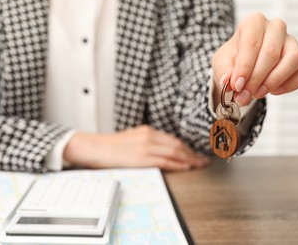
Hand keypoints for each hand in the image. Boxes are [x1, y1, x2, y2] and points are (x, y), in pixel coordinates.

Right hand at [62, 125, 209, 170]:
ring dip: (190, 160)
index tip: (196, 153)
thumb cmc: (110, 146)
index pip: (173, 140)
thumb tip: (161, 150)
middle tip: (204, 160)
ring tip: (200, 165)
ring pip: (175, 153)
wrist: (94, 147)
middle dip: (193, 154)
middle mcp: (149, 137)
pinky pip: (165, 162)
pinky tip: (187, 167)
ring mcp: (146, 147)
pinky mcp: (141, 158)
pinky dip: (178, 164)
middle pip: (177, 145)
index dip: (187, 148)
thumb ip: (147, 142)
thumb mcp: (132, 138)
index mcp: (147, 131)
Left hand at [212, 12, 297, 105]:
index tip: (236, 86)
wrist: (243, 66)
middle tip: (243, 96)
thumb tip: (228, 80)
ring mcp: (292, 42)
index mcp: (253, 22)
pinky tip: (273, 90)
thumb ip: (223, 71)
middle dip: (255, 79)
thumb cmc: (233, 60)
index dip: (244, 68)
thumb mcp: (221, 63)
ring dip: (273, 82)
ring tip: (257, 93)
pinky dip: (290, 85)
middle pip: (271, 53)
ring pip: (293, 60)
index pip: (251, 44)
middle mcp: (276, 28)